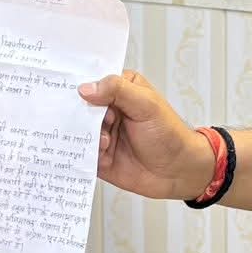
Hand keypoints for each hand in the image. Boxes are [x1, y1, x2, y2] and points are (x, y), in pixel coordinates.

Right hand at [78, 70, 216, 201]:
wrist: (179, 171)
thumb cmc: (170, 134)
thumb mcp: (146, 104)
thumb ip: (117, 90)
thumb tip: (87, 88)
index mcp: (122, 90)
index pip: (94, 81)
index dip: (81, 84)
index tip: (72, 90)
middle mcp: (109, 110)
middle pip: (81, 107)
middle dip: (82, 114)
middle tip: (96, 121)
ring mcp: (103, 133)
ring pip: (79, 130)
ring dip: (87, 135)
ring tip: (107, 142)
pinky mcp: (99, 156)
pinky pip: (82, 153)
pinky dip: (83, 154)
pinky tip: (99, 154)